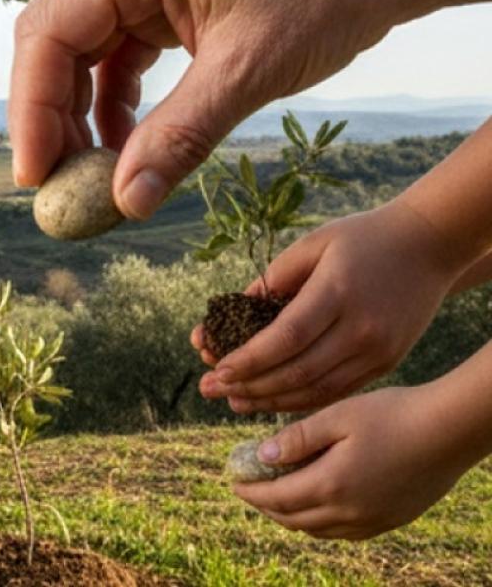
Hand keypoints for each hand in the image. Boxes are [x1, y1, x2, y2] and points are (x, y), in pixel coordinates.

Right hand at [8, 0, 404, 219]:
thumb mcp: (249, 72)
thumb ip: (178, 136)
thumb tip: (124, 202)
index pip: (49, 35)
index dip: (32, 109)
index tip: (36, 175)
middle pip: (52, 42)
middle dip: (48, 115)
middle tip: (55, 184)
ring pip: (78, 52)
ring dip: (78, 113)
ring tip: (91, 175)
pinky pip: (116, 54)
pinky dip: (113, 102)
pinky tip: (126, 148)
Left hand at [193, 201, 463, 412]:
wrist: (429, 246)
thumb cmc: (362, 238)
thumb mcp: (314, 244)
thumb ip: (274, 278)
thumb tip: (236, 311)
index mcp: (338, 293)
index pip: (286, 337)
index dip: (249, 358)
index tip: (217, 368)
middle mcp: (361, 329)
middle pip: (298, 371)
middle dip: (249, 385)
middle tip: (209, 389)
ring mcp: (378, 350)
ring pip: (317, 389)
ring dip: (271, 400)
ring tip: (233, 401)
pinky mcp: (387, 363)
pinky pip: (338, 390)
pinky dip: (302, 400)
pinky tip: (272, 401)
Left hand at [234, 384, 477, 538]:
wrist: (449, 430)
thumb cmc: (392, 414)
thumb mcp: (337, 416)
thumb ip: (297, 438)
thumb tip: (262, 456)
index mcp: (331, 485)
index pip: (277, 498)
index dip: (251, 492)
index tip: (233, 481)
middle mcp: (350, 512)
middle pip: (294, 520)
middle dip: (267, 506)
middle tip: (251, 488)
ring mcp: (374, 520)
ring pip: (319, 530)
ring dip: (293, 516)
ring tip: (279, 495)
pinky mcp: (393, 519)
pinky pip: (346, 532)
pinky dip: (322, 522)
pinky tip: (319, 503)